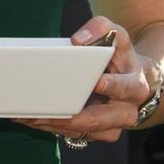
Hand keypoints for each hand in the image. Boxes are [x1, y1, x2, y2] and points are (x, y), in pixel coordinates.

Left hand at [16, 16, 154, 142]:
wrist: (132, 78)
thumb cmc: (120, 54)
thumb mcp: (117, 34)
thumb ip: (100, 29)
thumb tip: (79, 41)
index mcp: (135, 86)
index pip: (125, 88)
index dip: (111, 86)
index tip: (95, 82)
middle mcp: (127, 111)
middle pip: (98, 119)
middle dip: (70, 117)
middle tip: (43, 111)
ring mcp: (113, 126)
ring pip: (84, 131)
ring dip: (55, 125)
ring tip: (28, 116)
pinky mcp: (98, 133)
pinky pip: (76, 135)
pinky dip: (53, 127)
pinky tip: (32, 119)